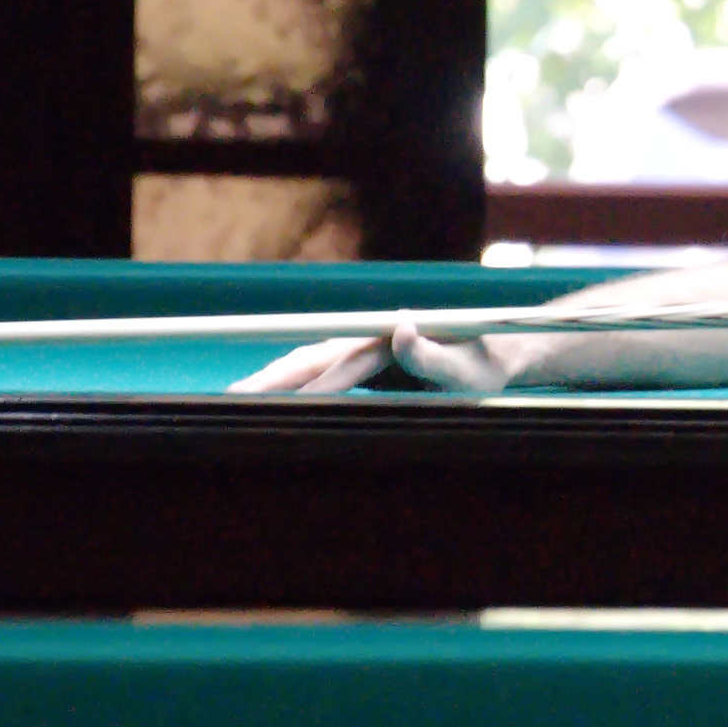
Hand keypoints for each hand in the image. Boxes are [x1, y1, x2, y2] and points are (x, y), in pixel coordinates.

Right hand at [225, 320, 520, 394]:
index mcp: (390, 340)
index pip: (337, 368)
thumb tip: (399, 325)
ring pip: (309, 362)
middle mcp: (371, 339)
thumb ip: (433, 355)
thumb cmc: (485, 367)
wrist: (499, 351)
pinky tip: (266, 396)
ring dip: (272, 379)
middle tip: (229, 400)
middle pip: (310, 360)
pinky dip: (290, 382)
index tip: (268, 401)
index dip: (303, 386)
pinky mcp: (367, 362)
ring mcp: (366, 349)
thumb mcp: (468, 369)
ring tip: (233, 398)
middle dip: (270, 381)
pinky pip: (320, 371)